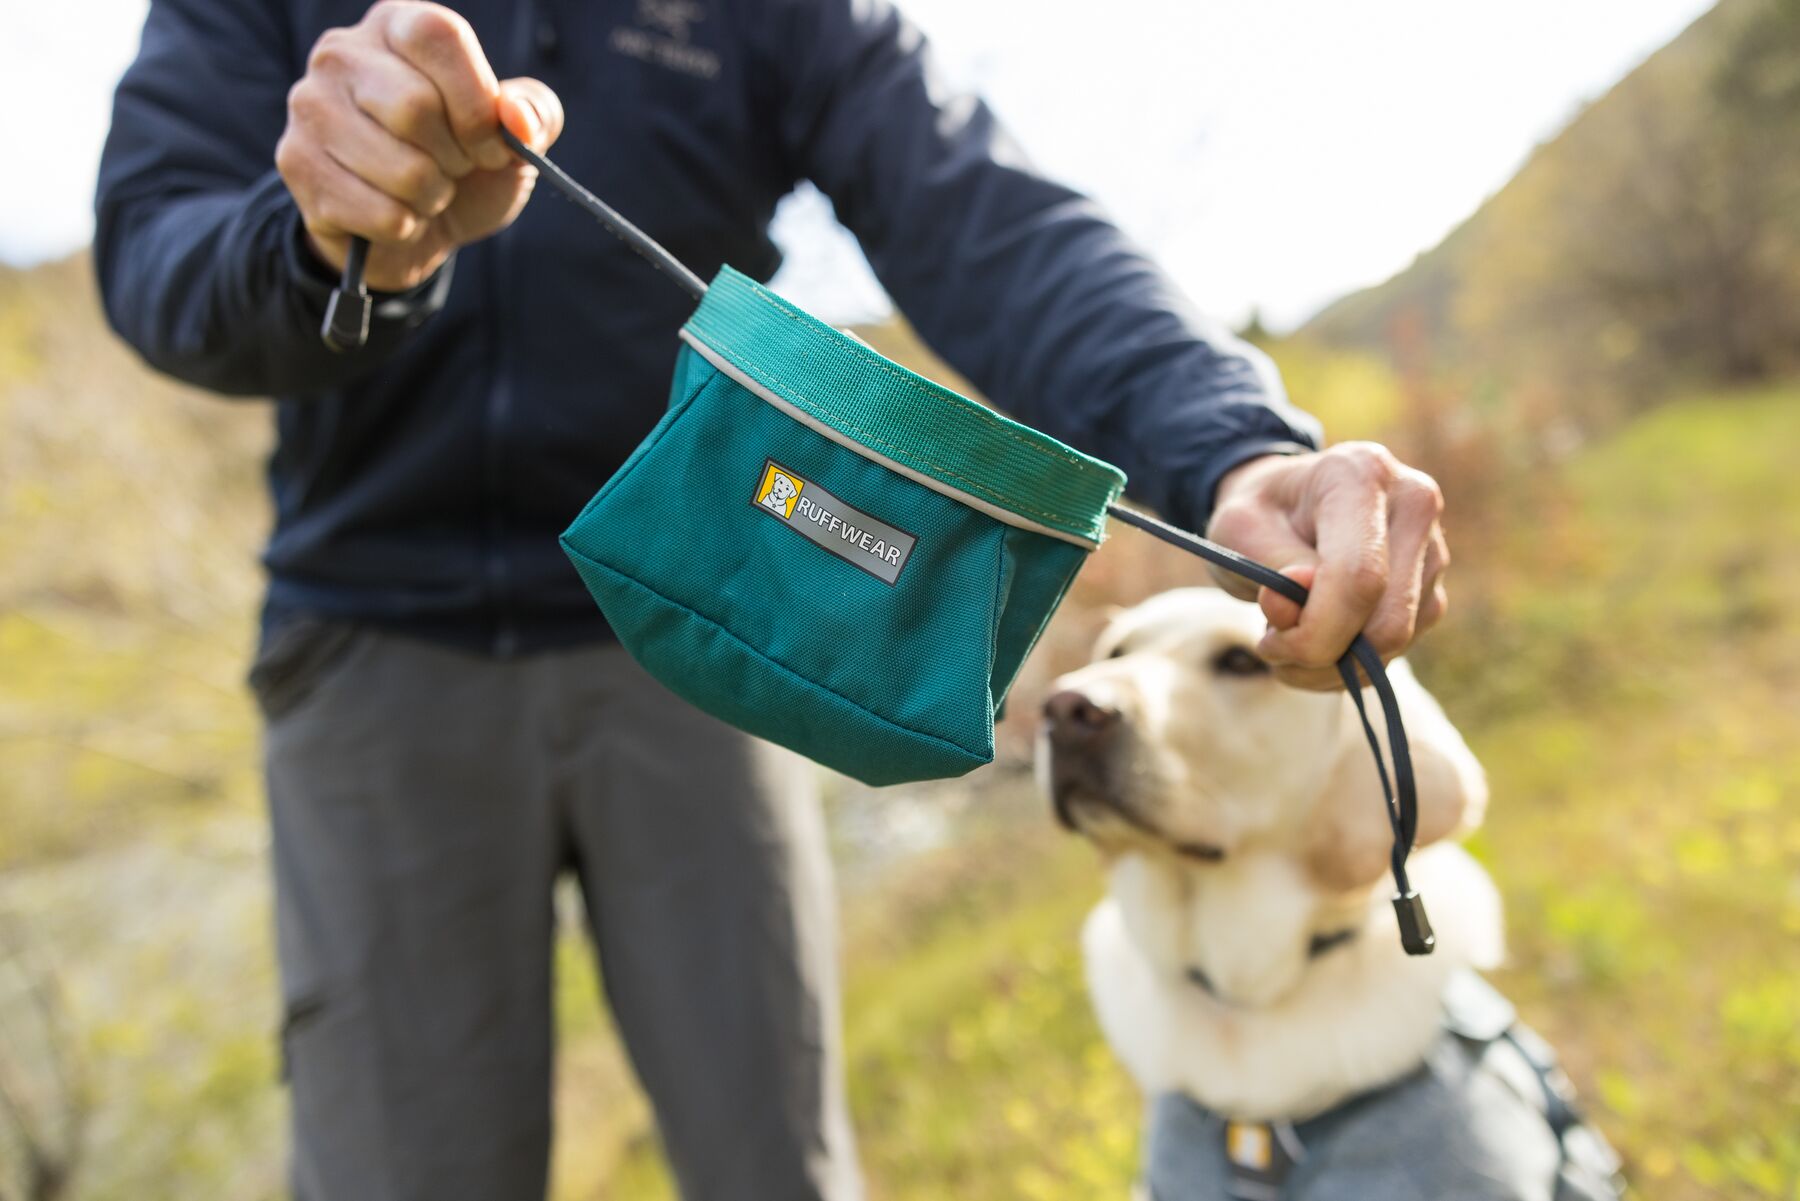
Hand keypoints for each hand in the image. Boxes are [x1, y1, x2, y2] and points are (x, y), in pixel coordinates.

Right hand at [275, 0, 564, 291]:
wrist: (412, 229)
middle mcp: (342, 53)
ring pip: (401, 169)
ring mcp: (310, 106)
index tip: (492, 144)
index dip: (476, 102)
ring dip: (432, 197)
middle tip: (455, 169)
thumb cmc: (464, 168)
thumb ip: (533, 115)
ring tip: (425, 191)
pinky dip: (406, 227)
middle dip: (456, 158)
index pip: (438, 37)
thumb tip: (516, 118)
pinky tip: (395, 214)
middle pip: (415, 107)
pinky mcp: (296, 162)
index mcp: (398, 25)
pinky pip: (379, 212)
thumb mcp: (513, 139)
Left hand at [1205, 443, 1448, 689]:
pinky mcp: (1432, 584)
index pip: (1359, 576)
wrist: (1287, 502)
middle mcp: (1412, 504)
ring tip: (1287, 640)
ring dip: (1334, 665)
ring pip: (1397, 641)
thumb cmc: (1260, 514)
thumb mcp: (1239, 530)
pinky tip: (1318, 642)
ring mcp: (1432, 547)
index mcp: (1361, 475)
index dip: (1316, 631)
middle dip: (1324, 656)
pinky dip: (1353, 663)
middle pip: (1388, 620)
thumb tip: (1295, 607)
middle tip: (1272, 649)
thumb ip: (1269, 567)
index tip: (1270, 645)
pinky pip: (1402, 647)